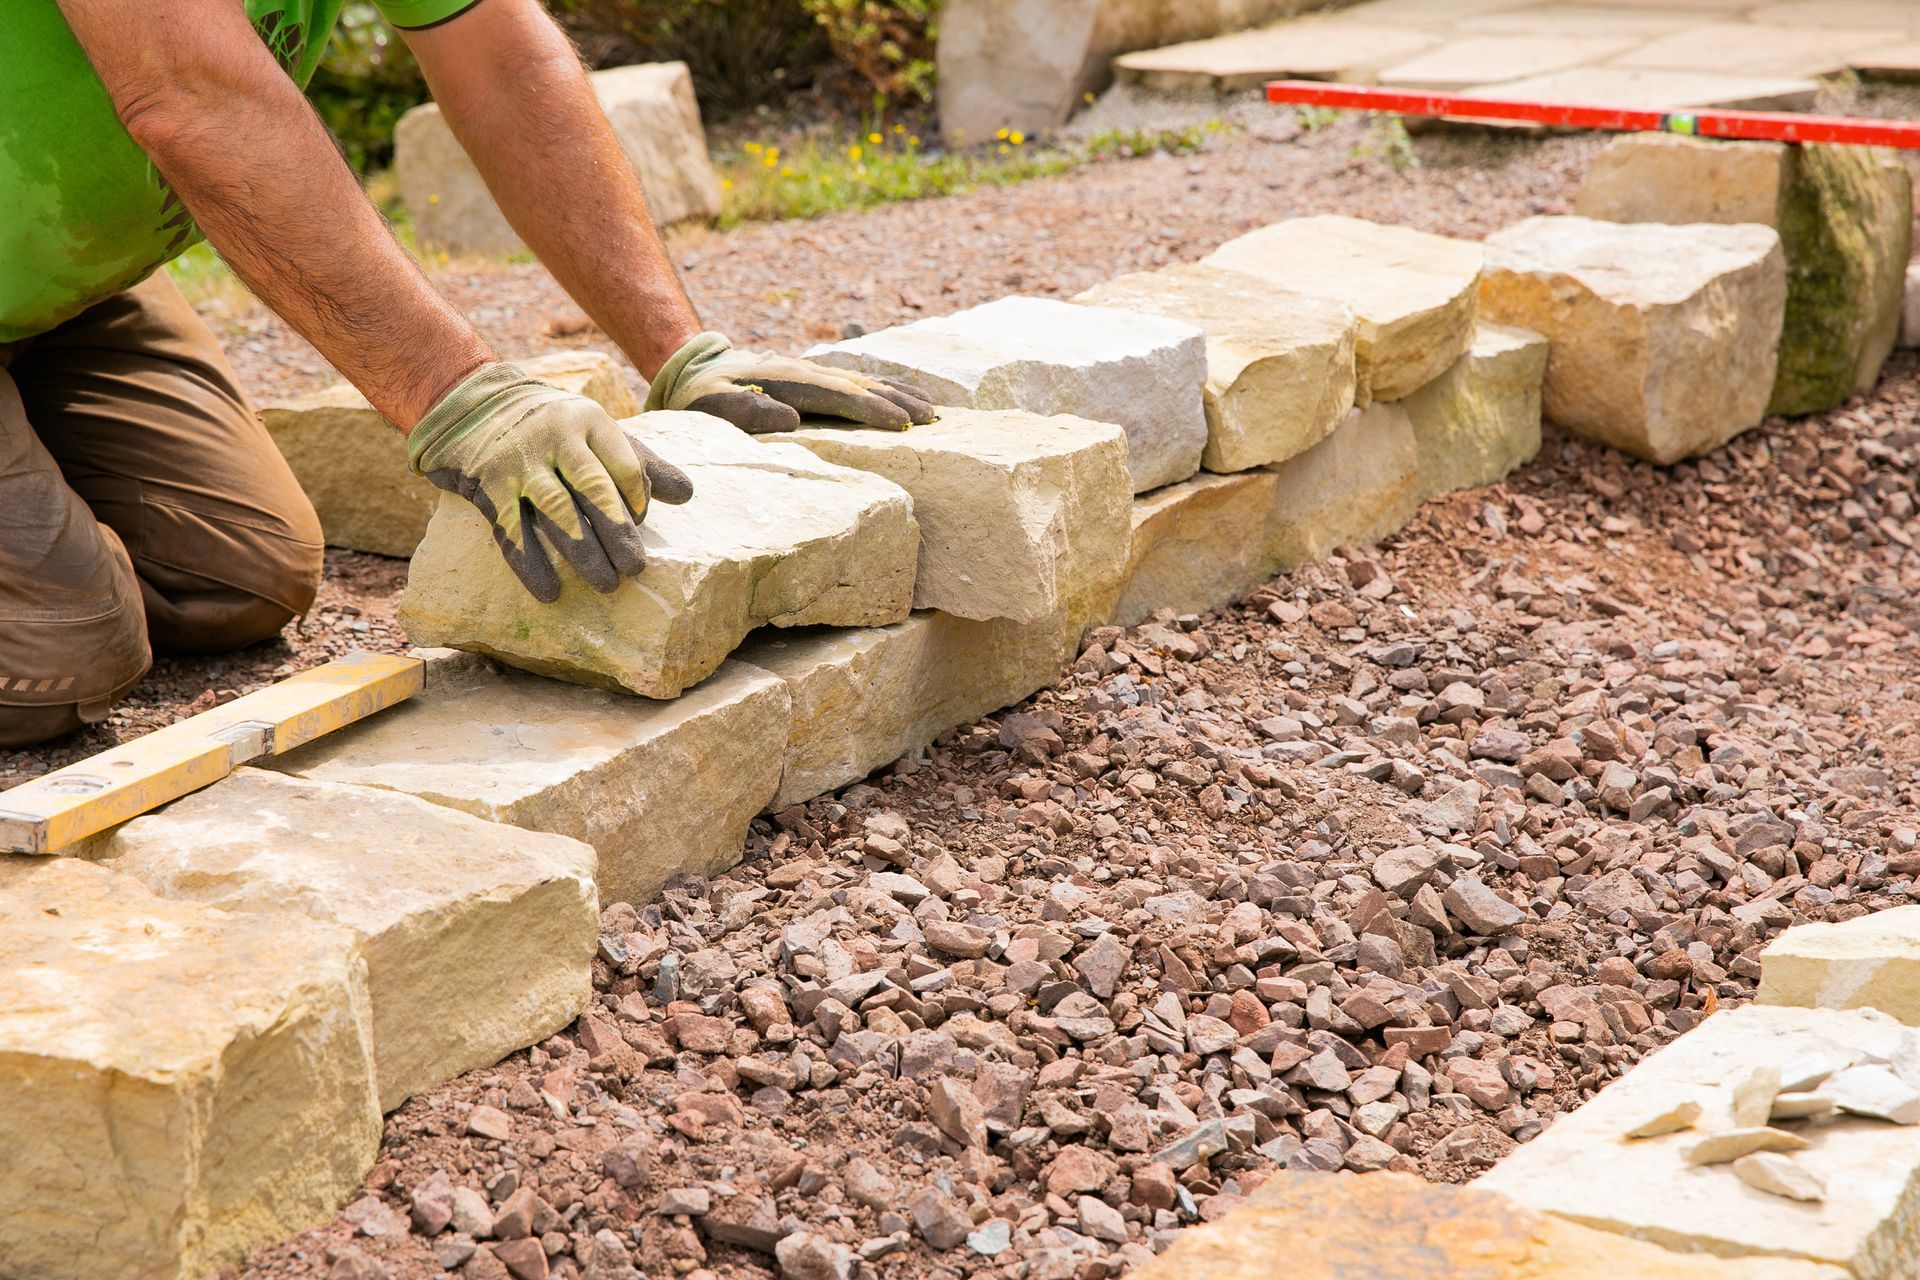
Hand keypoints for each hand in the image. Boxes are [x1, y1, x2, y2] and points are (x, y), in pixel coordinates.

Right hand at [408, 362, 692, 602]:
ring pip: (558, 511)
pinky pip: (513, 530)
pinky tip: (550, 591)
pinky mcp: (488, 484)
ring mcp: (520, 461)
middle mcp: (556, 437)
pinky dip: (531, 564)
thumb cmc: (553, 426)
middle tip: (635, 569)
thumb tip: (687, 494)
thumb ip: (641, 463)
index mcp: (590, 422)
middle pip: (595, 490)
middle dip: (618, 533)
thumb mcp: (597, 431)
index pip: (626, 467)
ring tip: (606, 584)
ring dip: (583, 552)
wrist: (473, 404)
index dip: (638, 501)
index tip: (640, 523)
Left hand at [645, 331, 935, 433]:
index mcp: (787, 381)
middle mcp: (806, 372)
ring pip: (863, 382)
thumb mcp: (711, 407)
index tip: (903, 423)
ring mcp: (812, 372)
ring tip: (932, 411)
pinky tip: (903, 400)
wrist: (694, 371)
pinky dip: (884, 391)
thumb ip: (745, 411)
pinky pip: (855, 384)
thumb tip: (790, 417)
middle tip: (933, 419)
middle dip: (899, 401)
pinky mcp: (814, 378)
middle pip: (860, 385)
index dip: (872, 409)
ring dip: (899, 394)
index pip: (838, 395)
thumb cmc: (700, 399)